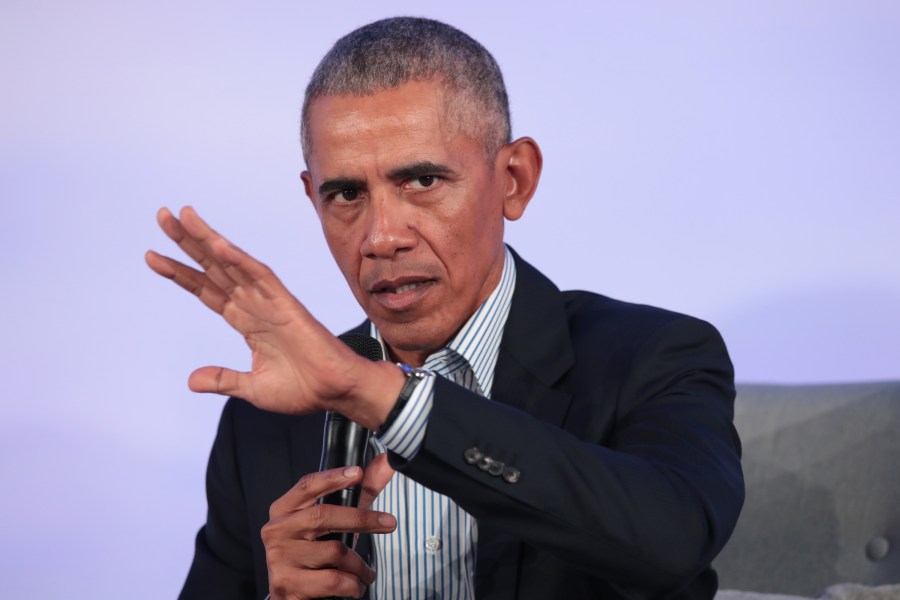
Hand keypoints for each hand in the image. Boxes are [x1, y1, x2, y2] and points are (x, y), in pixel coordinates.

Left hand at [145, 206, 402, 422]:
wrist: (335, 392)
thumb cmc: (304, 389)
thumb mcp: (253, 388)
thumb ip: (224, 379)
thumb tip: (191, 380)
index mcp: (246, 322)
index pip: (207, 290)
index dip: (180, 273)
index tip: (152, 256)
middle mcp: (254, 305)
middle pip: (213, 268)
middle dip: (186, 243)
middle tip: (162, 216)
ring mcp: (269, 301)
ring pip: (232, 264)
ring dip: (207, 239)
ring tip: (181, 216)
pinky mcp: (286, 303)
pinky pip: (260, 276)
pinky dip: (239, 259)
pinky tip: (217, 244)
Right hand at [263, 454, 395, 598]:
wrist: (290, 594)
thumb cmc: (313, 552)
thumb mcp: (334, 521)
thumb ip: (361, 492)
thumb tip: (387, 463)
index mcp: (284, 509)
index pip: (307, 486)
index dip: (332, 477)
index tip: (357, 473)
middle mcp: (277, 530)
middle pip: (323, 515)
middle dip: (362, 519)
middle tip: (389, 523)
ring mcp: (280, 558)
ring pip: (335, 552)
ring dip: (360, 565)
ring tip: (365, 571)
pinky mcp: (288, 584)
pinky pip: (334, 580)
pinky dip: (353, 584)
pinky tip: (355, 585)